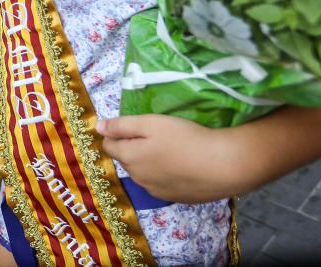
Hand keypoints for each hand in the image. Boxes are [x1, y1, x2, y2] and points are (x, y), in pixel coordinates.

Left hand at [97, 114, 239, 203]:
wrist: (223, 166)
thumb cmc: (184, 138)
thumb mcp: (150, 123)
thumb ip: (121, 125)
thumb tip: (97, 127)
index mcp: (129, 159)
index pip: (108, 146)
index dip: (115, 134)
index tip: (131, 125)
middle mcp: (138, 179)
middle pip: (126, 159)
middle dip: (132, 147)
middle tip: (154, 134)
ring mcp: (157, 191)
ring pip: (143, 172)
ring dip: (148, 161)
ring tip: (169, 148)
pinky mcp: (176, 198)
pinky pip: (161, 183)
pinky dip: (165, 174)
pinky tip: (181, 165)